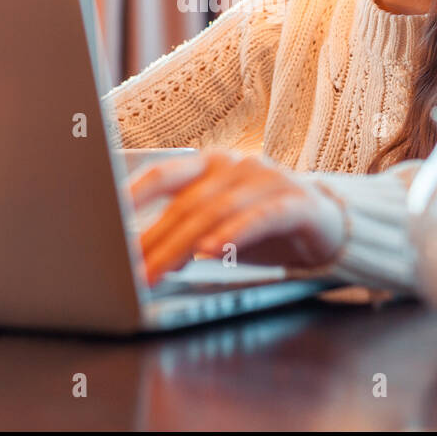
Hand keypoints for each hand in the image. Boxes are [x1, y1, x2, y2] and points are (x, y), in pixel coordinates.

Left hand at [127, 148, 346, 285]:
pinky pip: (260, 218)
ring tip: (160, 270)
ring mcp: (268, 180)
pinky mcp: (296, 202)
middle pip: (187, 203)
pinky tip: (213, 252)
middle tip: (131, 269)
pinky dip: (233, 234)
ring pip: (217, 213)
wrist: (332, 225)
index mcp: (212, 165)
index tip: (104, 218)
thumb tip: (140, 255)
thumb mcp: (221, 226)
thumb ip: (187, 232)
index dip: (133, 194)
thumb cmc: (265, 225)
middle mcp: (237, 165)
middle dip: (156, 239)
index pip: (165, 174)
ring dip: (184, 245)